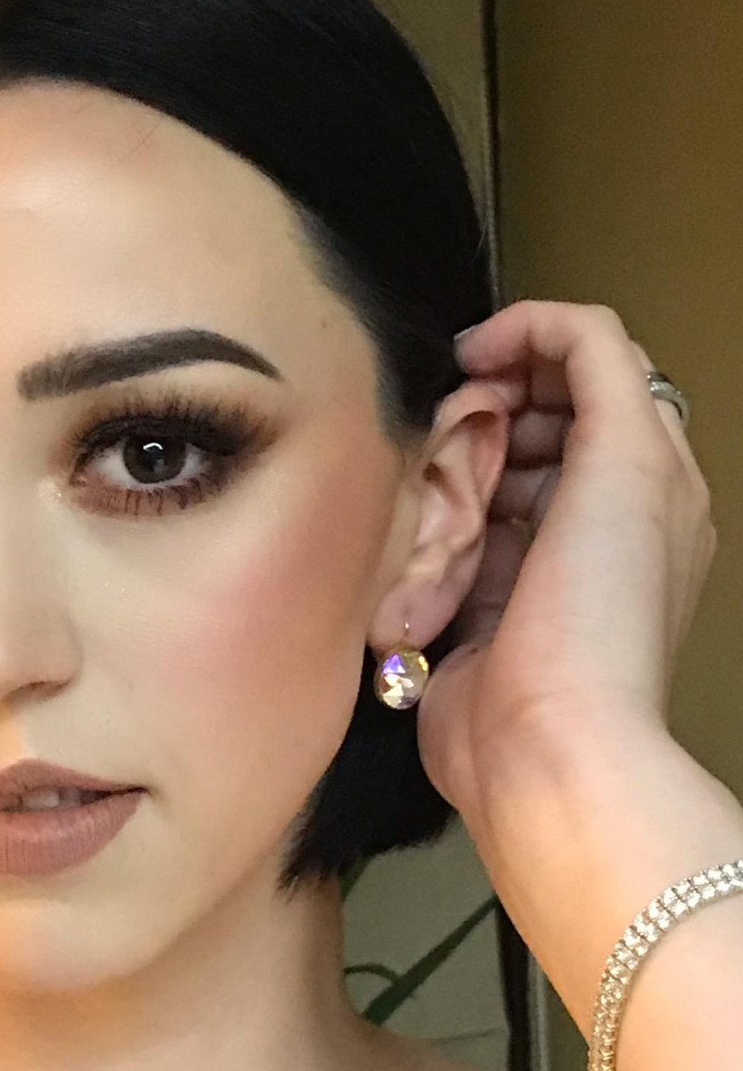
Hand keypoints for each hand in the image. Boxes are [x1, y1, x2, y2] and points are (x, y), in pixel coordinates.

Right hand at [415, 300, 716, 860]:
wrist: (544, 744)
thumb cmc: (597, 611)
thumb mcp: (629, 459)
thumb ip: (597, 363)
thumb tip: (538, 326)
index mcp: (650, 477)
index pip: (590, 370)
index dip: (532, 348)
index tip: (473, 358)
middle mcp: (595, 515)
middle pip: (526, 416)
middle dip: (483, 409)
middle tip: (453, 429)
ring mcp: (532, 561)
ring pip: (475, 469)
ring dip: (448, 469)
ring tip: (435, 494)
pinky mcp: (475, 602)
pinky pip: (440, 536)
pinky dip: (427, 531)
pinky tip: (420, 548)